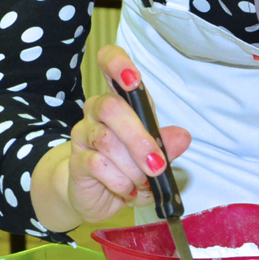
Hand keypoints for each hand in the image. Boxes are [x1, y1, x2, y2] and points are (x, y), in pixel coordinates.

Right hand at [62, 45, 189, 224]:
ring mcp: (84, 134)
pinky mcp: (76, 161)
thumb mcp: (154, 155)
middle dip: (139, 139)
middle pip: (111, 107)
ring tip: (143, 181)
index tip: (133, 79)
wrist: (99, 196)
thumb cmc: (129, 166)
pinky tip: (128, 189)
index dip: (117, 63)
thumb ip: (166, 145)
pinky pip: (97, 164)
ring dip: (132, 166)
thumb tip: (182, 137)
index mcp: (120, 99)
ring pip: (106, 140)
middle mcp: (97, 110)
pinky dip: (120, 181)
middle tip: (156, 165)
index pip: (109, 63)